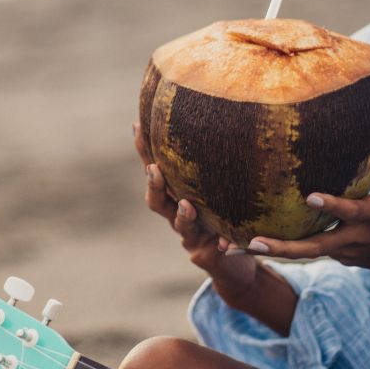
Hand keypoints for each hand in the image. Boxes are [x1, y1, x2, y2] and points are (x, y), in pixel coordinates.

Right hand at [133, 122, 259, 302]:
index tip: (137, 125)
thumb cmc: (222, 214)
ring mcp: (190, 236)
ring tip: (186, 205)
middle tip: (154, 169)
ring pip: (181, 226)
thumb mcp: (217, 184)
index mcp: (175, 193)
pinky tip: (224, 244)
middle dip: (154, 184)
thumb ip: (212, 157)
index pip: (155, 168)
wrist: (231, 259)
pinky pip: (211, 251)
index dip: (143, 150)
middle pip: (156, 200)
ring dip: (182, 215)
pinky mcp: (207, 255)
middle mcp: (176, 214)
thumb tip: (220, 109)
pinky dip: (218, 245)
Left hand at [243, 105, 369, 282]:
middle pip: (314, 247)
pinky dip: (285, 251)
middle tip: (250, 241)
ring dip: (273, 252)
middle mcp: (354, 238)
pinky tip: (252, 245)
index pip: (348, 211)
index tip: (309, 197)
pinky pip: (310, 253)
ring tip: (234, 247)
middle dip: (283, 247)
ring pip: (305, 254)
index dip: (330, 205)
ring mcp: (344, 253)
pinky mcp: (339, 259)